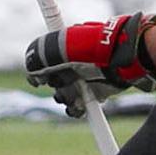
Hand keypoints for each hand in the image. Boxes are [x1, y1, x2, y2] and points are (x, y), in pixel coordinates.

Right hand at [23, 11, 155, 116]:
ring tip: (74, 95)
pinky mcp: (96, 92)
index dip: (37, 73)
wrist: (124, 58)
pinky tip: (80, 106)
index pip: (40, 62)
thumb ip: (37, 57)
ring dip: (65, 98)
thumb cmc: (93, 47)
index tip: (39, 80)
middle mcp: (71, 63)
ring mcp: (83, 78)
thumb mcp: (60, 45)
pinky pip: (78, 106)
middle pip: (50, 81)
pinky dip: (76, 109)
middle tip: (61, 83)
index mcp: (62, 48)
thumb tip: (32, 76)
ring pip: (63, 95)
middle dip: (53, 86)